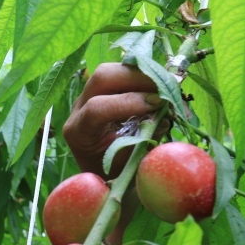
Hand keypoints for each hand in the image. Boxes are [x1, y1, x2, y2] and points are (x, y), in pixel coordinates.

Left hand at [63, 63, 165, 177]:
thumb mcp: (129, 165)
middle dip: (136, 78)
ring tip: (166, 85)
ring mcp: (86, 97)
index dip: (128, 102)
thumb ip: (143, 142)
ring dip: (141, 74)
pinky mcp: (99, 91)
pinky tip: (160, 85)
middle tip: (166, 87)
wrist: (104, 173)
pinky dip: (141, 76)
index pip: (96, 108)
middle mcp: (77, 111)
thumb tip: (164, 117)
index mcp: (79, 133)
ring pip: (111, 70)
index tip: (157, 104)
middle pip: (101, 77)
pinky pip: (119, 74)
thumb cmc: (117, 173)